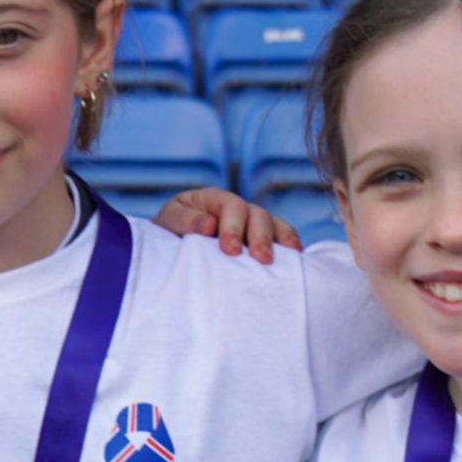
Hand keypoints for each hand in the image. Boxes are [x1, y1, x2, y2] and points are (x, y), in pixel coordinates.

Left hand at [152, 188, 301, 261]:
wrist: (169, 253)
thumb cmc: (166, 236)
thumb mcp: (167, 224)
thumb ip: (183, 221)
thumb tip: (208, 225)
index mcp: (212, 199)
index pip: (231, 206)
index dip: (233, 227)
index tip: (230, 250)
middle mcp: (237, 209)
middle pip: (257, 214)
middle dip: (259, 237)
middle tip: (260, 259)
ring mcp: (252, 224)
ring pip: (274, 224)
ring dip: (278, 242)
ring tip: (278, 262)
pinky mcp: (261, 241)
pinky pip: (282, 237)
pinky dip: (290, 245)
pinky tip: (295, 259)